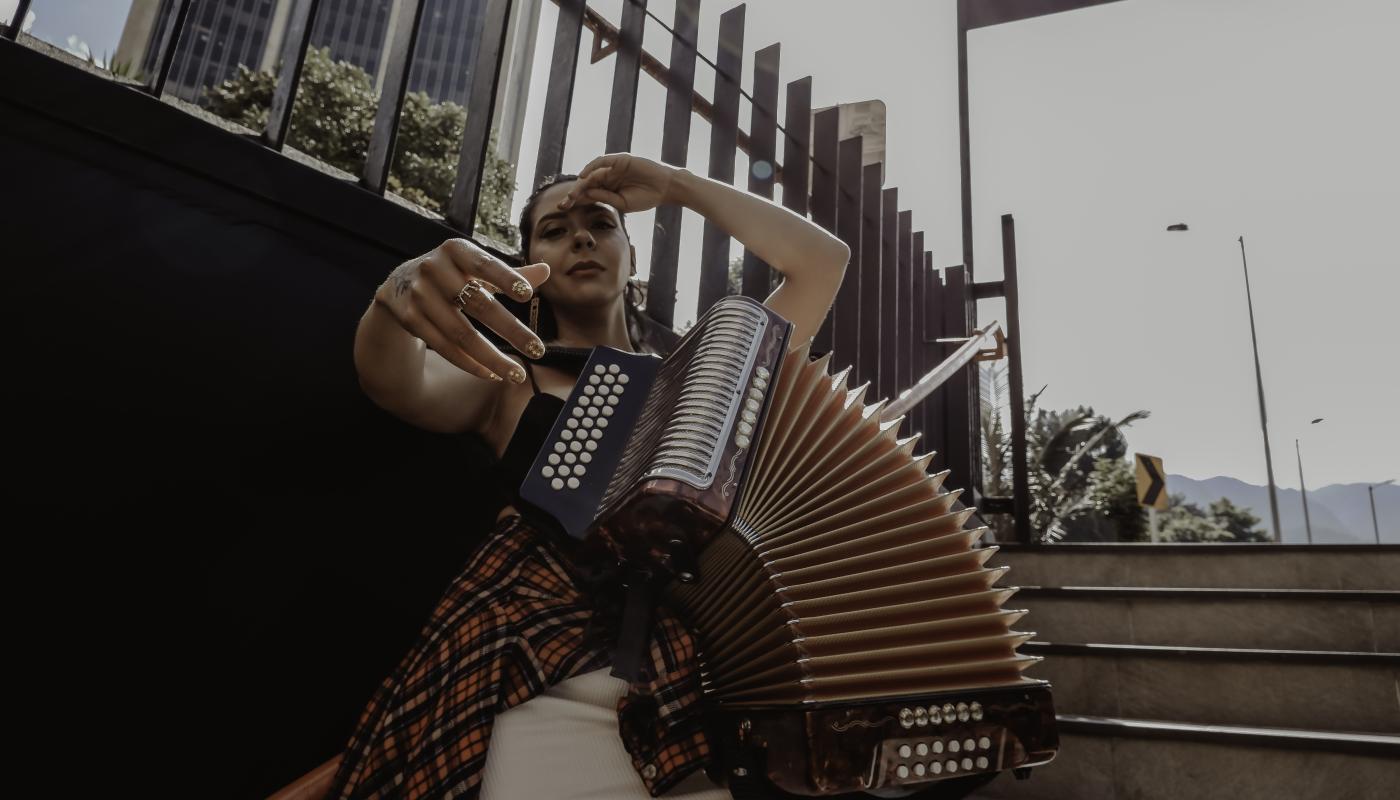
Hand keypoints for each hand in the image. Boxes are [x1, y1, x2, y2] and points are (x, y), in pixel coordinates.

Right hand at [373, 238, 549, 382]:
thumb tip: (546, 270)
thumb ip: (509, 274)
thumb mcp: (475, 268)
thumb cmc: (451, 274)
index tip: (528, 295)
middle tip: (538, 351)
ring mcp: (419, 294)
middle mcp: (435, 269)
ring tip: (517, 374)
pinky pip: (444, 346)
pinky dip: (469, 363)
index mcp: (456, 250)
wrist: (399, 285)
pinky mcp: (409, 318)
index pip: (485, 265)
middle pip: (479, 305)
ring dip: (492, 358)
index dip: (506, 278)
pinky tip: (491, 373)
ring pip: (461, 333)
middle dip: (512, 331)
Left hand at [557, 153, 681, 213]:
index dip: (575, 200)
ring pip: (592, 173)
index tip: (563, 208)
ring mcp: (613, 168)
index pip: (588, 194)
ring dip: (581, 183)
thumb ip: (605, 197)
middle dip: (574, 193)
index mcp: (608, 189)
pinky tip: (584, 176)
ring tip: (572, 194)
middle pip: (586, 184)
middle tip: (564, 203)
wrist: (665, 188)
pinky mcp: (620, 160)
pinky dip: (592, 167)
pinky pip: (602, 161)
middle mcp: (609, 177)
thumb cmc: (646, 198)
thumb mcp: (622, 203)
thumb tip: (586, 193)